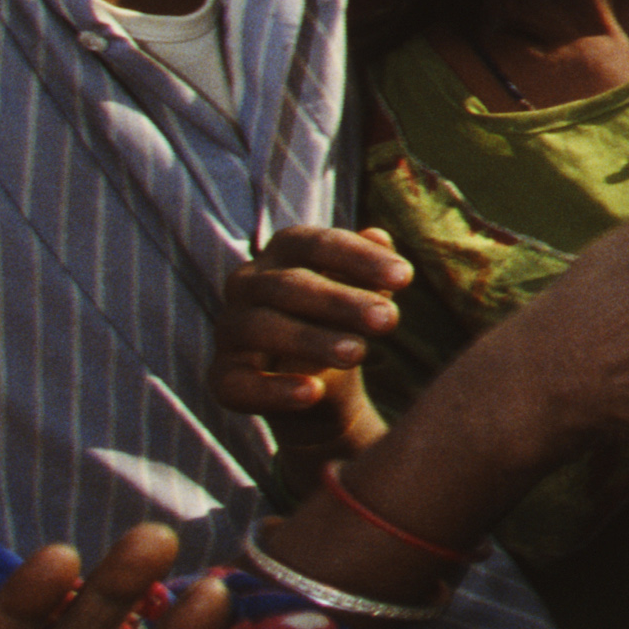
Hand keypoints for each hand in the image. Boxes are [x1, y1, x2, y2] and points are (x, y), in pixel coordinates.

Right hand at [211, 223, 405, 437]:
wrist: (318, 389)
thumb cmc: (341, 324)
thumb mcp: (361, 296)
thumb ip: (368, 271)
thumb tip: (379, 236)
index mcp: (281, 253)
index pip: (314, 244)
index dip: (358, 258)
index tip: (406, 277)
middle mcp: (246, 284)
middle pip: (289, 286)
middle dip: (342, 302)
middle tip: (389, 320)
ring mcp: (229, 330)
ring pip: (262, 328)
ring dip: (312, 340)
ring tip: (359, 353)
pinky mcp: (222, 377)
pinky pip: (240, 383)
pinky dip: (275, 389)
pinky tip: (314, 392)